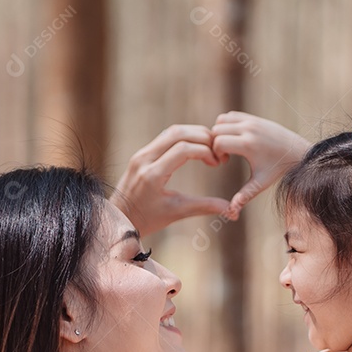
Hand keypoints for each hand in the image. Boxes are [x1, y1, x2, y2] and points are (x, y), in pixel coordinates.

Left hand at [110, 124, 231, 235]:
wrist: (119, 219)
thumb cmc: (147, 220)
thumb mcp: (177, 213)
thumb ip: (205, 207)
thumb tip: (232, 211)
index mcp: (152, 175)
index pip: (183, 149)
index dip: (205, 151)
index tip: (217, 163)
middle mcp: (144, 160)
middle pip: (178, 133)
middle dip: (203, 137)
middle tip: (218, 150)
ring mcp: (141, 154)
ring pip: (171, 131)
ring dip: (193, 134)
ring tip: (210, 147)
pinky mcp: (141, 154)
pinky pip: (164, 137)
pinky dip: (183, 137)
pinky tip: (196, 147)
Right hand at [210, 111, 311, 218]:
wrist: (297, 152)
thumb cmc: (277, 170)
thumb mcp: (260, 183)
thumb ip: (244, 196)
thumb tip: (231, 213)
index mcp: (248, 144)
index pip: (218, 142)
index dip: (215, 153)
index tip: (223, 163)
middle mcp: (249, 128)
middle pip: (216, 130)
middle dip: (214, 143)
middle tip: (223, 156)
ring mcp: (251, 120)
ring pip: (221, 120)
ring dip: (219, 133)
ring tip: (228, 147)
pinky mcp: (254, 117)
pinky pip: (230, 116)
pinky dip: (226, 125)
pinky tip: (234, 139)